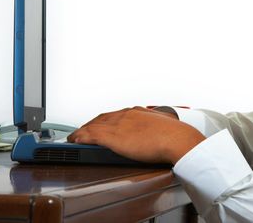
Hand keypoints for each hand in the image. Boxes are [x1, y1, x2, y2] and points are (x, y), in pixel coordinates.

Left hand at [67, 107, 204, 163]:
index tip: (100, 125)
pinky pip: (91, 135)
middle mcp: (126, 115)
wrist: (177, 138)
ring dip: (82, 131)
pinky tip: (75, 140)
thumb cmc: (175, 135)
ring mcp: (119, 125)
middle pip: (102, 118)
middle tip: (82, 131)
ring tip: (75, 137)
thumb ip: (155, 128)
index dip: (105, 120)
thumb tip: (157, 135)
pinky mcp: (113, 137)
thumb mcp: (164, 127)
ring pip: (94, 125)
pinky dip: (81, 137)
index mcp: (138, 112)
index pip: (116, 114)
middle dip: (90, 124)